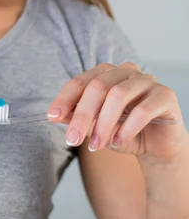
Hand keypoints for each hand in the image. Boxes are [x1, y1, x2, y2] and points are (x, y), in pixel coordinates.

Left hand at [47, 62, 187, 164]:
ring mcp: (147, 81)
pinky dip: (127, 128)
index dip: (65, 98)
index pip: (80, 81)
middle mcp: (125, 72)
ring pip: (118, 95)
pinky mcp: (165, 96)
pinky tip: (117, 142)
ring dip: (103, 124)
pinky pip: (143, 109)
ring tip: (96, 146)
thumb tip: (54, 115)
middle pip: (98, 87)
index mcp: (105, 74)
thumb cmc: (121, 132)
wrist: (155, 146)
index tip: (52, 116)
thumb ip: (76, 118)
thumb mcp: (94, 127)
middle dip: (82, 115)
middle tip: (72, 139)